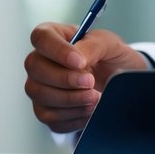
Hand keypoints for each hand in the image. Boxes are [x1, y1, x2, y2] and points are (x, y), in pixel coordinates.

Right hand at [23, 22, 147, 133]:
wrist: (120, 83)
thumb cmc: (110, 57)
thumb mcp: (109, 44)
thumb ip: (93, 45)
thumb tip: (78, 57)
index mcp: (53, 36)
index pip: (41, 37)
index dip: (57, 50)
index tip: (80, 62)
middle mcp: (40, 60)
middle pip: (34, 67)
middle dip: (64, 78)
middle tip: (90, 82)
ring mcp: (39, 86)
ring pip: (39, 93)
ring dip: (70, 99)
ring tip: (95, 98)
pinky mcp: (46, 111)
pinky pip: (50, 117)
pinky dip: (73, 116)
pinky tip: (89, 110)